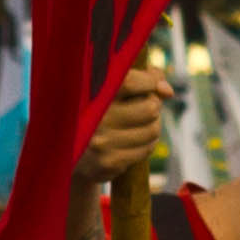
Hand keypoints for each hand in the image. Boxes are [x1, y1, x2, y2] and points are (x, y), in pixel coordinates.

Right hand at [89, 67, 172, 182]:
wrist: (72, 152)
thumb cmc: (101, 111)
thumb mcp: (113, 88)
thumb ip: (143, 77)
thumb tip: (167, 91)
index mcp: (93, 93)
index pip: (131, 81)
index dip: (150, 81)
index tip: (153, 84)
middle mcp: (95, 116)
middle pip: (150, 107)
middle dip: (153, 106)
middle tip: (144, 108)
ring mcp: (101, 141)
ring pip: (152, 130)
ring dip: (153, 127)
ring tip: (141, 125)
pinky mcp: (108, 162)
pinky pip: (146, 149)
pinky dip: (146, 144)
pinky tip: (133, 141)